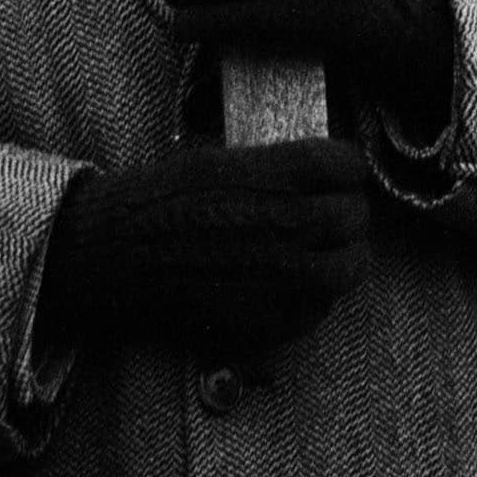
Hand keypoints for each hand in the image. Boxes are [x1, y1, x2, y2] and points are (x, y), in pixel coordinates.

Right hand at [39, 138, 368, 364]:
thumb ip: (279, 166)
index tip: (336, 176)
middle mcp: (293, 223)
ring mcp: (285, 277)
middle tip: (328, 215)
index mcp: (283, 172)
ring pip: (351, 267)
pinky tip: (291, 285)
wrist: (120, 252)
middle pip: (356, 217)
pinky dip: (314, 297)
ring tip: (322, 254)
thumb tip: (317, 171)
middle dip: (345, 213)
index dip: (345, 170)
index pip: (351, 166)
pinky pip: (318, 309)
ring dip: (342, 258)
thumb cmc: (164, 196)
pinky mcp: (270, 319)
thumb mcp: (226, 157)